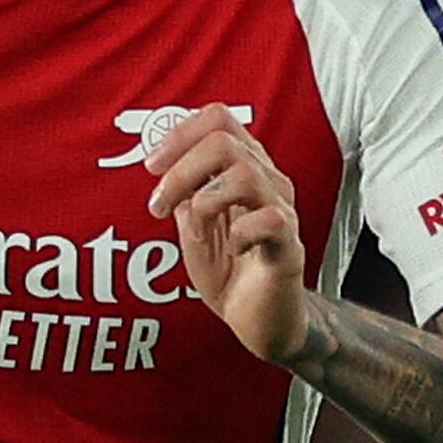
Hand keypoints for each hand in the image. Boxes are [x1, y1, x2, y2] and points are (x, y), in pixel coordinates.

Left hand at [141, 109, 310, 366]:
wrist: (258, 322)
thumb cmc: (231, 272)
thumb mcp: (192, 225)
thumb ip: (182, 193)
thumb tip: (162, 165)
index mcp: (244, 169)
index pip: (218, 120)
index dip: (180, 134)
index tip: (152, 165)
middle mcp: (268, 181)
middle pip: (224, 141)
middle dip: (181, 169)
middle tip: (160, 203)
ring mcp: (282, 211)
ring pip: (245, 174)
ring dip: (204, 200)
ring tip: (194, 231)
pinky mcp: (290, 246)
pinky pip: (269, 221)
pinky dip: (239, 234)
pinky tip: (232, 249)